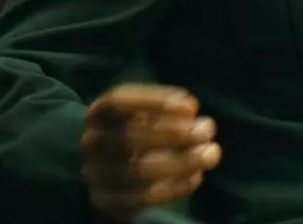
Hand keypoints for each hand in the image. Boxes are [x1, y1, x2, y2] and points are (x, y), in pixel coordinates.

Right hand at [80, 84, 221, 221]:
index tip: (192, 106)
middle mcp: (91, 143)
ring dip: (180, 161)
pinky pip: (143, 198)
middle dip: (174, 133)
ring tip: (211, 153)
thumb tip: (190, 110)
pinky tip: (197, 176)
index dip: (155, 101)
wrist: (104, 171)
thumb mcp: (141, 115)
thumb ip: (164, 110)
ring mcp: (96, 174)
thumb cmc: (134, 134)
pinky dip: (174, 187)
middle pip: (129, 137)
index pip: (118, 101)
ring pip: (137, 170)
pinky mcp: (107, 201)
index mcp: (97, 114)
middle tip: (208, 130)